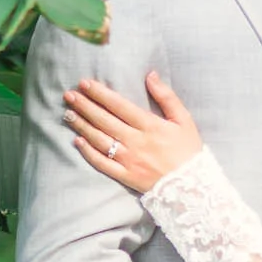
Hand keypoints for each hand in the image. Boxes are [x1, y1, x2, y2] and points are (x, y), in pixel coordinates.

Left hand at [64, 73, 203, 192]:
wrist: (194, 186)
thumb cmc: (189, 150)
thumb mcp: (184, 120)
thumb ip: (167, 96)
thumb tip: (150, 75)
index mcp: (150, 125)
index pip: (119, 105)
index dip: (100, 93)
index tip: (84, 83)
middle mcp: (136, 142)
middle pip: (104, 120)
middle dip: (85, 106)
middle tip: (68, 95)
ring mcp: (129, 160)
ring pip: (99, 140)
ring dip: (82, 126)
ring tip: (67, 114)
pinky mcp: (125, 176)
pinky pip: (102, 164)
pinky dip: (88, 152)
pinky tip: (77, 141)